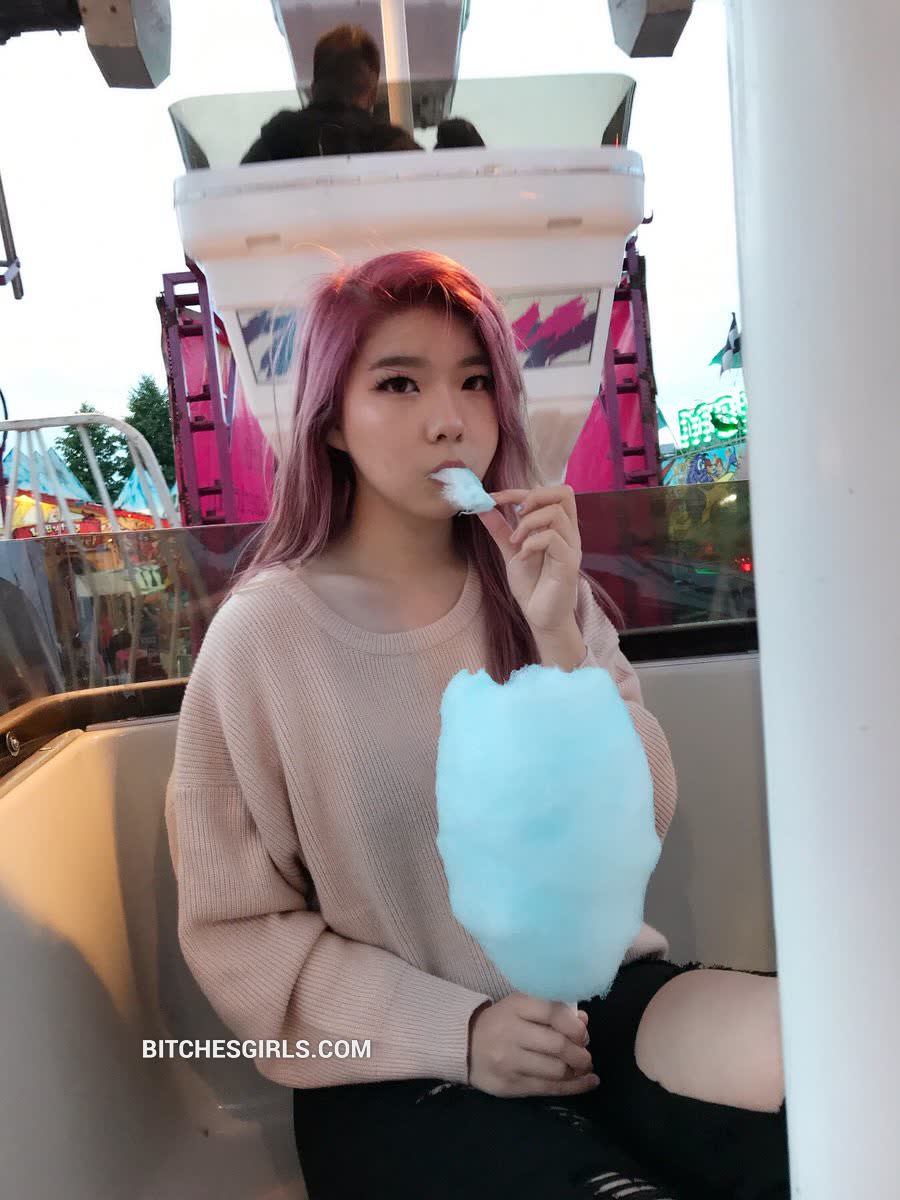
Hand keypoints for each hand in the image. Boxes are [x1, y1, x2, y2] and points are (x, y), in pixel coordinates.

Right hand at [467, 993, 597, 1097]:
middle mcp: (511, 1034)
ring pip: (555, 1070)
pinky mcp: (510, 1086)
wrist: (464, 1045)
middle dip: (580, 1053)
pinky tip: (587, 1082)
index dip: (575, 1025)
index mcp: (515, 1007)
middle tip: (586, 1055)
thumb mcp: (522, 1007)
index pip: (553, 1012)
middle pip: (557, 1045)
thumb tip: (584, 1022)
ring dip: (577, 1071)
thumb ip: (553, 1011)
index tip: (583, 1034)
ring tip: (583, 1068)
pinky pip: (548, 1089)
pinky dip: (573, 1087)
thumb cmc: (501, 1022)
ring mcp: (509, 1062)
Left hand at [477, 485, 581, 634]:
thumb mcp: (511, 551)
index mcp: (558, 527)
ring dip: (528, 523)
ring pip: (556, 513)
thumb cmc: (532, 585)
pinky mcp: (569, 563)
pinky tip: (523, 558)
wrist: (540, 617)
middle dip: (534, 495)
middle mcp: (569, 533)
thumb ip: (501, 529)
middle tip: (515, 513)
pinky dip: (531, 543)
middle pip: (564, 492)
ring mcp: (571, 547)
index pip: (549, 492)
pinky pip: (553, 539)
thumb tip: (483, 507)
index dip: (520, 490)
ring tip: (515, 542)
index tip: (494, 498)